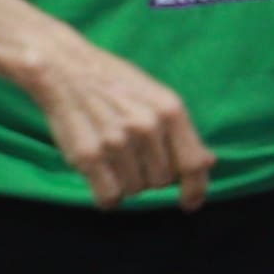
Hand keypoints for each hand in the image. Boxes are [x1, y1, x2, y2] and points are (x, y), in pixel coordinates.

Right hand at [34, 34, 217, 210]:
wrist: (64, 68)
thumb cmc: (114, 83)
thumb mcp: (156, 96)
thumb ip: (180, 131)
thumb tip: (209, 162)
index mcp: (170, 110)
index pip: (193, 163)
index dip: (196, 189)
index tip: (191, 204)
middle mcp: (147, 126)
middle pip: (161, 182)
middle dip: (149, 176)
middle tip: (131, 155)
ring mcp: (117, 142)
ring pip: (134, 190)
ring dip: (125, 183)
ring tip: (112, 156)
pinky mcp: (88, 156)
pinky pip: (109, 197)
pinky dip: (106, 195)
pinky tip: (100, 177)